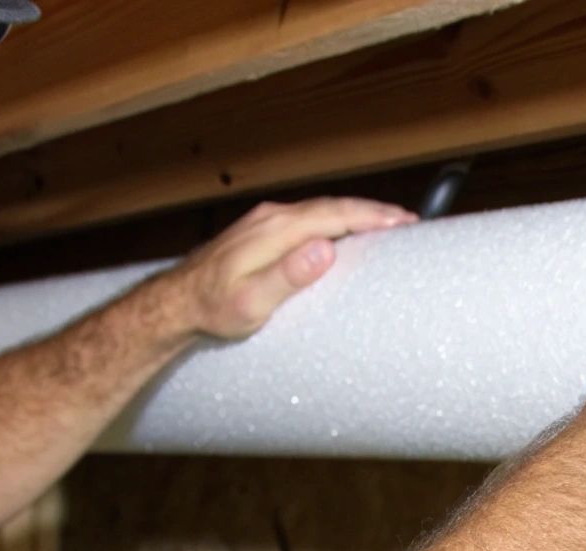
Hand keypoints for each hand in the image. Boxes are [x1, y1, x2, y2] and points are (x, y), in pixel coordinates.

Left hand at [162, 197, 416, 340]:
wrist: (175, 302)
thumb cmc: (213, 309)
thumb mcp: (251, 304)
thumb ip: (287, 276)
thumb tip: (325, 249)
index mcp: (275, 231)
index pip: (334, 215)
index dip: (373, 216)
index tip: (404, 221)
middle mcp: (272, 217)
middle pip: (333, 207)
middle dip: (374, 211)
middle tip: (410, 221)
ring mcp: (266, 219)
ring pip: (322, 209)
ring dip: (357, 213)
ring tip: (389, 223)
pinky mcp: (263, 228)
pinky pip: (309, 216)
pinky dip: (337, 219)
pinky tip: (348, 229)